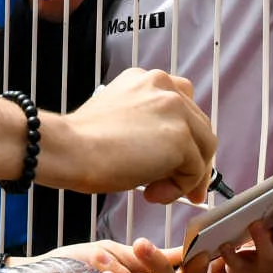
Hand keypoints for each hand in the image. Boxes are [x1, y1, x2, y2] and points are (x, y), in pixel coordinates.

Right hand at [48, 67, 215, 199]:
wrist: (68, 148)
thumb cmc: (82, 143)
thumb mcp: (120, 121)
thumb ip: (148, 127)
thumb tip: (172, 158)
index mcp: (146, 80)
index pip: (183, 106)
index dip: (186, 137)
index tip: (178, 160)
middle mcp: (164, 86)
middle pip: (200, 127)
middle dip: (193, 161)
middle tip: (177, 187)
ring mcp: (175, 109)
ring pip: (204, 148)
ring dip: (185, 177)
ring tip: (156, 191)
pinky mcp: (180, 136)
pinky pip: (195, 170)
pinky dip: (179, 188)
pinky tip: (152, 193)